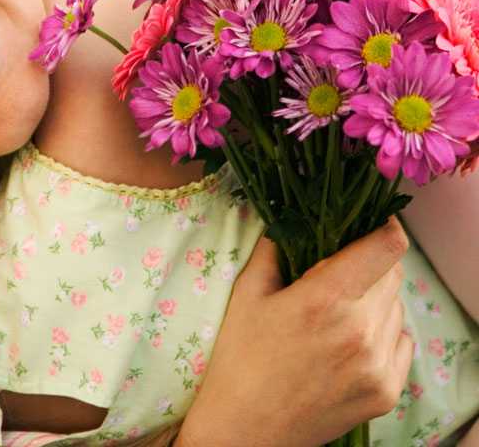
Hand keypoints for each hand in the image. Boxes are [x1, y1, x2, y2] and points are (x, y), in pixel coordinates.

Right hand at [177, 219, 412, 446]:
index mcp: (324, 299)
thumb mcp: (247, 295)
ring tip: (336, 318)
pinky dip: (381, 336)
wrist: (245, 428)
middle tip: (338, 276)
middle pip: (393, 275)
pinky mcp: (386, 391)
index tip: (371, 224)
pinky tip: (347, 346)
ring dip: (375, 302)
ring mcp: (377, 364)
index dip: (383, 227)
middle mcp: (359, 330)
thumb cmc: (240, 358)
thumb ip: (273, 248)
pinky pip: (400, 344)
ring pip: (396, 309)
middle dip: (369, 267)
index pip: (387, 247)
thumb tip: (291, 216)